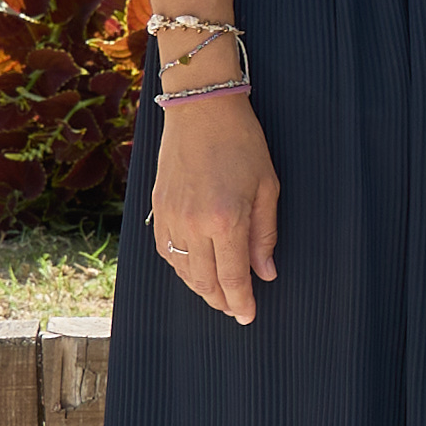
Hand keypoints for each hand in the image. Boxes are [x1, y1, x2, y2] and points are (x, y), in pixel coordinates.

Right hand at [148, 93, 278, 323]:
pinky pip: (165, 251)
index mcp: (226, 220)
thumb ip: (265, 235)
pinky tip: (194, 270)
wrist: (201, 109)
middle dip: (220, 301)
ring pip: (182, 270)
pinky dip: (180, 268)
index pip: (232, 277)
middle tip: (234, 310)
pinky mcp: (157, 209)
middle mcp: (193, 224)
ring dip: (199, 288)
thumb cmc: (243, 143)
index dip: (241, 301)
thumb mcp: (268, 187)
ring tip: (217, 295)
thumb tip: (265, 273)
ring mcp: (170, 217)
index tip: (248, 316)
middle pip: (204, 280)